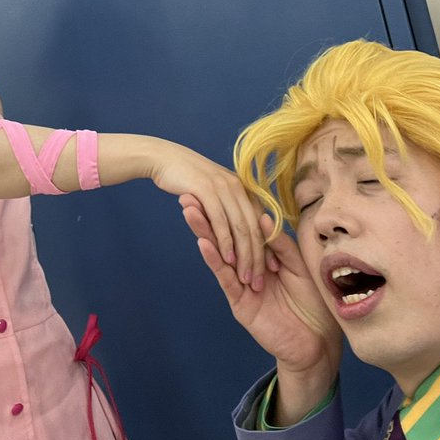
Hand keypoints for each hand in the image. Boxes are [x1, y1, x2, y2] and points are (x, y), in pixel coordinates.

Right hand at [147, 144, 265, 286]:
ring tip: (246, 277)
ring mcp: (224, 188)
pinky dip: (226, 243)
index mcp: (243, 188)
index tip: (273, 269)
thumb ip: (229, 205)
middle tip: (260, 282)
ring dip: (244, 256)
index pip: (262, 223)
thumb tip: (241, 229)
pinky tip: (227, 259)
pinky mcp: (207, 190)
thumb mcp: (215, 189)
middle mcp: (238, 187)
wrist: (165, 157)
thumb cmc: (188, 177)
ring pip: (241, 228)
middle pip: (255, 228)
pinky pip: (221, 222)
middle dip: (258, 257)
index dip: (269, 247)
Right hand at [181, 197, 340, 378]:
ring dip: (203, 233)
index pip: (241, 230)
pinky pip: (226, 279)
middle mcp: (248, 268)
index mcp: (263, 258)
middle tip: (189, 195)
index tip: (212, 188)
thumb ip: (281, 244)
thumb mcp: (300, 265)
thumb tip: (262, 217)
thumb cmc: (315, 302)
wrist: (320, 341)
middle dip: (207, 217)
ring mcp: (242, 285)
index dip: (228, 211)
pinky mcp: (240, 302)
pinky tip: (203, 243)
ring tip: (189, 212)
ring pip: (219, 254)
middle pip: (224, 238)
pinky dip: (215, 260)